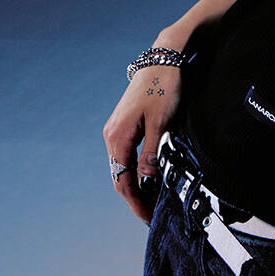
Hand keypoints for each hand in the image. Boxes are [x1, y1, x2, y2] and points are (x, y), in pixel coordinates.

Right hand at [103, 55, 182, 224]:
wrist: (163, 57)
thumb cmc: (163, 87)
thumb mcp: (161, 123)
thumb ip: (151, 155)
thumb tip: (146, 183)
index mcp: (117, 137)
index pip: (123, 181)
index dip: (135, 202)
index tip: (148, 218)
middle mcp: (112, 134)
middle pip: (120, 176)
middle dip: (135, 197)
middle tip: (152, 214)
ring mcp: (116, 129)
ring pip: (123, 166)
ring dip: (136, 185)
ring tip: (153, 199)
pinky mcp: (125, 124)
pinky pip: (126, 154)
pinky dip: (136, 170)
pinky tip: (149, 177)